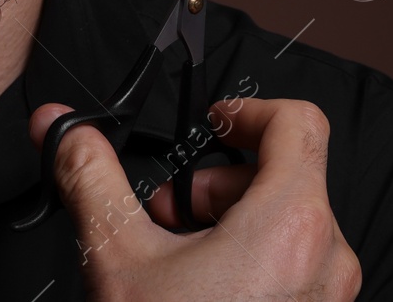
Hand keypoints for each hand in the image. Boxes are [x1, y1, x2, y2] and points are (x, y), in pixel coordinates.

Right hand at [29, 97, 361, 300]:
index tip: (212, 124)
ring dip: (232, 227)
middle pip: (287, 177)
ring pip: (290, 228)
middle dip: (218, 185)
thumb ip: (90, 176)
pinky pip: (296, 272)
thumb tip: (66, 130)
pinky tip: (202, 298)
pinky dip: (251, 266)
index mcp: (292, 224)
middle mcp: (327, 260)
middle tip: (169, 217)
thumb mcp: (117, 257)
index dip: (249, 109)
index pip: (299, 123)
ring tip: (179, 265)